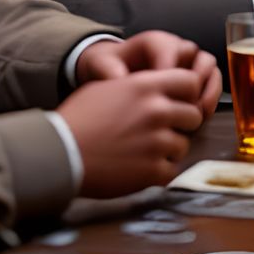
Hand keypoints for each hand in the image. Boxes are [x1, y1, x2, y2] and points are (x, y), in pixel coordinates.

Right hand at [55, 68, 206, 196]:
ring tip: (146, 152)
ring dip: (169, 150)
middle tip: (164, 131)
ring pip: (184, 145)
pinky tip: (140, 168)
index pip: (190, 81)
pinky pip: (171, 170)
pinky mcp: (152, 171)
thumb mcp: (107, 87)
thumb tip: (156, 86)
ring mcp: (156, 142)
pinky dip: (159, 172)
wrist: (60, 154)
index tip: (178, 102)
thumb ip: (137, 85)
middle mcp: (156, 111)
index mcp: (146, 86)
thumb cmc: (78, 120)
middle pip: (193, 115)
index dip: (187, 93)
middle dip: (182, 124)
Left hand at [76, 32, 221, 115]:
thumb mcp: (101, 64)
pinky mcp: (193, 77)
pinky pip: (211, 81)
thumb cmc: (109, 66)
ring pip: (209, 67)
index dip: (168, 72)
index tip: (161, 94)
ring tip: (200, 111)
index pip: (169, 50)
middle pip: (195, 55)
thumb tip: (120, 80)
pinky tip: (203, 115)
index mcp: (154, 42)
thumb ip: (109, 70)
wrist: (113, 71)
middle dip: (194, 81)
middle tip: (186, 104)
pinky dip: (211, 97)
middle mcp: (175, 47)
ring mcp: (186, 62)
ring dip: (208, 89)